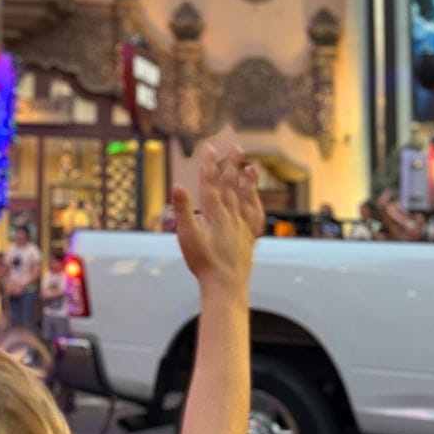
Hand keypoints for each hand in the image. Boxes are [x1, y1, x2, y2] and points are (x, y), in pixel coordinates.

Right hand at [171, 145, 262, 293]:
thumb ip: (183, 211)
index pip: (210, 183)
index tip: (208, 147)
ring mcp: (242, 227)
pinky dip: (256, 204)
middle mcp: (231, 217)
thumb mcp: (187, 237)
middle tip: (235, 148)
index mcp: (215, 214)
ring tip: (251, 166)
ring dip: (247, 181)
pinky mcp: (249, 239)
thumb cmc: (203, 263)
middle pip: (230, 186)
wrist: (226, 286)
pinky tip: (256, 200)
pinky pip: (255, 217)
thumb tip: (177, 186)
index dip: (208, 164)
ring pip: (245, 199)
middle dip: (230, 166)